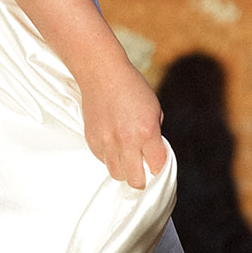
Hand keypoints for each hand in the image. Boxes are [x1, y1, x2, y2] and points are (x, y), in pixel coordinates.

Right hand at [79, 58, 166, 190]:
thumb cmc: (130, 86)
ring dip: (123, 169)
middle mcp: (127, 140)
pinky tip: (112, 142)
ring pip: (117, 174)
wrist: (101, 72)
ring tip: (125, 157)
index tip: (157, 167)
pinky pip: (102, 160)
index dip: (159, 169)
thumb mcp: (154, 108)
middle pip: (136, 180)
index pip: (158, 167)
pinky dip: (109, 157)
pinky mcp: (92, 140)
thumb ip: (155, 134)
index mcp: (147, 132)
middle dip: (142, 179)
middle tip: (142, 171)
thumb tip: (152, 154)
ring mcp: (107, 142)